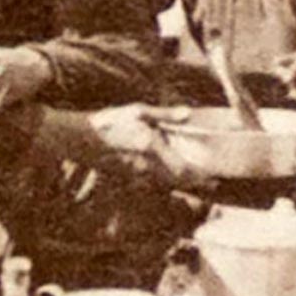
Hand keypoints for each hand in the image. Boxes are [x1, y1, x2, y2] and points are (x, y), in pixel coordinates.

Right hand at [84, 104, 206, 185]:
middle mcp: (147, 167)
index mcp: (151, 149)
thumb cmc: (109, 122)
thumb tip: (188, 113)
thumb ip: (165, 114)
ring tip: (199, 181)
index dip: (201, 177)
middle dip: (196, 183)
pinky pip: (155, 182)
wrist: (80, 139)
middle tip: (213, 183)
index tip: (215, 178)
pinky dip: (169, 182)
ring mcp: (137, 175)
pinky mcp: (130, 177)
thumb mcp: (138, 111)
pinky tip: (174, 176)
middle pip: (178, 182)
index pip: (182, 169)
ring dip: (184, 184)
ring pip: (167, 184)